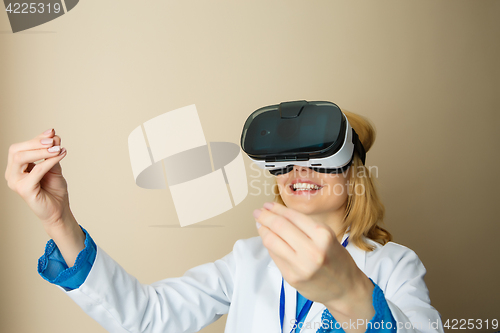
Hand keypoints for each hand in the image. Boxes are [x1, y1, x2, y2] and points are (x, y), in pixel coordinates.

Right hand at [5, 129, 70, 232]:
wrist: (59, 210)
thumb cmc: (54, 190)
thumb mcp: (54, 167)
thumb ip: (52, 153)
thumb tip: (54, 136)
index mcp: (16, 167)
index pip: (21, 147)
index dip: (36, 138)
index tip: (52, 132)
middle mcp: (12, 174)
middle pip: (17, 150)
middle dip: (36, 142)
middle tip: (54, 140)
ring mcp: (15, 182)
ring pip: (21, 158)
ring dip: (41, 151)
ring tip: (57, 148)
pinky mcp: (24, 190)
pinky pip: (36, 171)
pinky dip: (49, 161)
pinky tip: (60, 155)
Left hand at [254, 201, 369, 307]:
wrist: (346, 288)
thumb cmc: (337, 260)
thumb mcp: (327, 236)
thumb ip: (304, 227)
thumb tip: (278, 214)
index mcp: (323, 235)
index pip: (292, 216)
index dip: (276, 209)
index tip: (268, 205)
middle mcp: (311, 250)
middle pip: (279, 226)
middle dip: (265, 216)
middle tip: (258, 212)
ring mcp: (300, 266)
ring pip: (272, 241)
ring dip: (263, 230)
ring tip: (260, 224)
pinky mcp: (291, 277)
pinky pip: (274, 256)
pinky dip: (269, 245)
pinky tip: (267, 238)